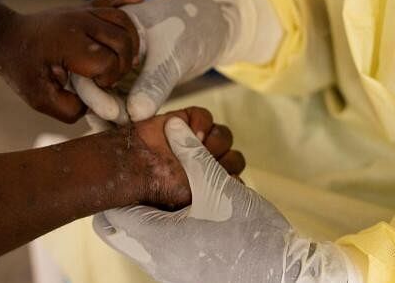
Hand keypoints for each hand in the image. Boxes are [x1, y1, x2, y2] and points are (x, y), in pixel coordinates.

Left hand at [0, 0, 143, 122]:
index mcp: (68, 43)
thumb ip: (70, 109)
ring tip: (128, 60)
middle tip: (110, 77)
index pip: (108, 61)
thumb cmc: (22, 70)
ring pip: (123, 21)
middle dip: (123, 64)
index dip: (109, 79)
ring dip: (132, 42)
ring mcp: (82, 12)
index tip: (96, 86)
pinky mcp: (83, 7)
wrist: (5, 38)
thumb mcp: (39, 99)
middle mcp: (79, 22)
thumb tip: (96, 105)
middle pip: (122, 40)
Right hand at [74, 0, 235, 122]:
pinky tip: (131, 130)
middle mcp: (104, 48)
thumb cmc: (189, 29)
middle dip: (100, 107)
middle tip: (119, 126)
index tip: (112, 113)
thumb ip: (154, 83)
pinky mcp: (129, 80)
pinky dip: (124, 114)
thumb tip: (135, 115)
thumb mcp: (171, 55)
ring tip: (123, 133)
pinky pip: (120, 100)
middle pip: (90, 82)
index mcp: (105, 30)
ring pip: (104, 95)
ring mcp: (115, 65)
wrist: (209, 26)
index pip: (87, 64)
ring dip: (111, 114)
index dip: (94, 91)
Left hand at [94, 117, 352, 282]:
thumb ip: (192, 154)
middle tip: (149, 180)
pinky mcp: (185, 276)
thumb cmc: (250, 234)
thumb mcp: (219, 186)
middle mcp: (154, 260)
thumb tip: (173, 126)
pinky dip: (169, 229)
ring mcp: (168, 272)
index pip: (109, 213)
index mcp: (155, 237)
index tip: (130, 168)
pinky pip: (162, 250)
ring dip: (153, 213)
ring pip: (142, 240)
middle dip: (131, 201)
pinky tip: (195, 213)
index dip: (117, 186)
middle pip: (119, 229)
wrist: (284, 277)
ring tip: (177, 192)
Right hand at [130, 107, 244, 209]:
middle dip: (224, 161)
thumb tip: (238, 180)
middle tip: (206, 165)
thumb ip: (220, 186)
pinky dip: (201, 123)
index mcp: (208, 185)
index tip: (221, 180)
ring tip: (198, 147)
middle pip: (234, 158)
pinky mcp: (186, 120)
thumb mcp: (194, 193)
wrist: (134, 165)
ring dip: (215, 141)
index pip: (236, 179)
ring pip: (223, 136)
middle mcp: (205, 163)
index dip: (231, 177)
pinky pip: (206, 116)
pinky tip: (191, 132)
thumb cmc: (161, 187)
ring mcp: (196, 141)